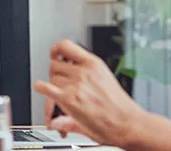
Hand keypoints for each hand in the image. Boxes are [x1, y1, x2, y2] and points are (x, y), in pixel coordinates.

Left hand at [32, 39, 148, 146]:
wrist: (128, 124)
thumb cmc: (121, 108)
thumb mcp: (105, 79)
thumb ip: (85, 74)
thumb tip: (72, 74)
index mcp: (94, 64)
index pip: (66, 46)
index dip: (55, 50)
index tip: (54, 54)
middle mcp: (84, 71)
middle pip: (54, 64)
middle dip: (55, 73)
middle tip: (60, 84)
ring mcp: (76, 84)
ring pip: (51, 77)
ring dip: (52, 86)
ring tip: (59, 96)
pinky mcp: (69, 99)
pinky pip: (45, 88)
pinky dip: (41, 89)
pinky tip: (43, 91)